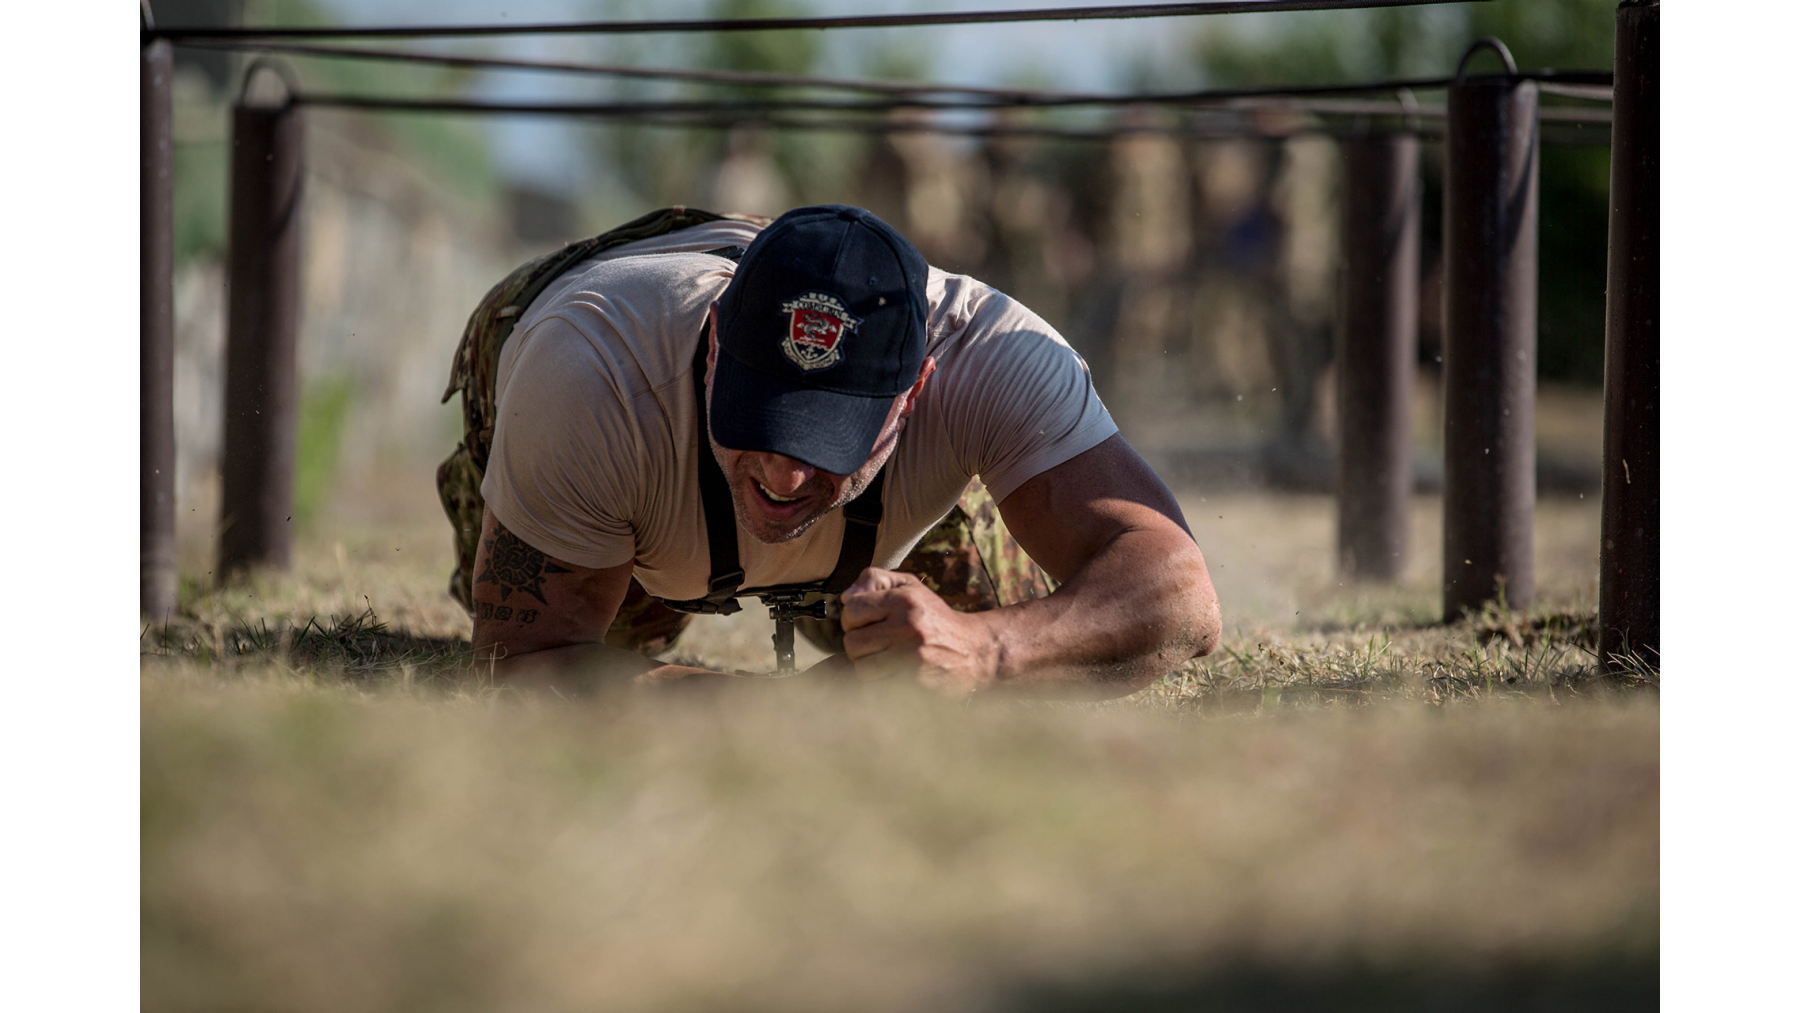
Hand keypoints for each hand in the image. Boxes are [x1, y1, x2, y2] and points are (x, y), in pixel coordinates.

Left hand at [839, 568, 998, 696]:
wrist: (975, 651)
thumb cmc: (935, 619)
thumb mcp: (910, 587)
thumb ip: (875, 580)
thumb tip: (845, 598)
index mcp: (905, 600)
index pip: (852, 610)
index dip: (855, 619)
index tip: (870, 624)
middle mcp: (909, 626)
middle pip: (852, 642)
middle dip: (861, 645)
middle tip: (879, 644)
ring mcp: (913, 657)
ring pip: (862, 668)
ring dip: (870, 667)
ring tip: (888, 660)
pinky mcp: (917, 683)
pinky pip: (877, 688)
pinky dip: (881, 684)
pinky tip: (897, 675)